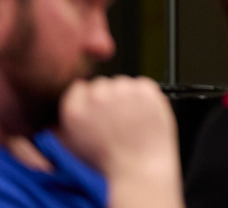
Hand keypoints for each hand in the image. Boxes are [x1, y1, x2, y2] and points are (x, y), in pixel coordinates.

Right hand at [59, 77, 182, 207]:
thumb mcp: (69, 150)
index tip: (95, 110)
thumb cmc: (105, 166)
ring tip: (128, 119)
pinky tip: (141, 114)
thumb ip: (59, 131)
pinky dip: (144, 96)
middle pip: (100, 84)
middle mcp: (98, 97)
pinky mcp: (146, 91)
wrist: (137, 172)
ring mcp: (124, 92)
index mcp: (75, 110)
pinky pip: (143, 84)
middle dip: (106, 98)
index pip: (78, 88)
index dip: (87, 100)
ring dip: (125, 96)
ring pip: (122, 83)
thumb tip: (53, 123)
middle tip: (113, 118)